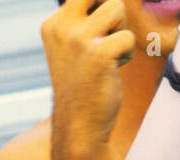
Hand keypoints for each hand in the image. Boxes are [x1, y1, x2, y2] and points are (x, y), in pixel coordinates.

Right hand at [42, 0, 135, 146]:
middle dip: (113, 12)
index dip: (100, 4)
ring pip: (117, 8)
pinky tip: (111, 71)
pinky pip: (127, 38)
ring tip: (107, 57)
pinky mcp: (99, 52)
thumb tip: (112, 1)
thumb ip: (84, 20)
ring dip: (120, 33)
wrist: (79, 127)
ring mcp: (79, 39)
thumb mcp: (72, 47)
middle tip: (108, 38)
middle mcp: (62, 26)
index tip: (103, 32)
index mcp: (52, 23)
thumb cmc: (82, 86)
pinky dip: (126, 54)